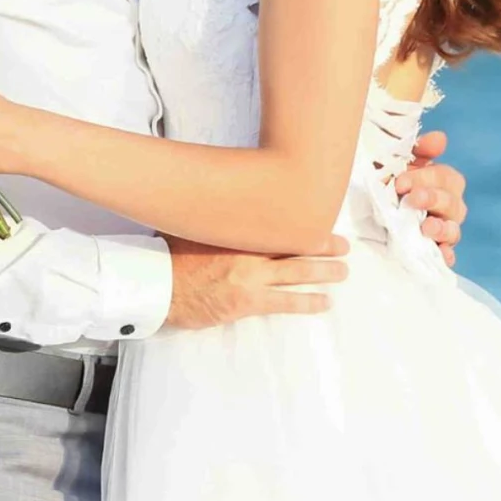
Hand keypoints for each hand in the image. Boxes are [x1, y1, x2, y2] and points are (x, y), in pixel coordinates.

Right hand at [163, 234, 350, 328]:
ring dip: (324, 272)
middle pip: (295, 245)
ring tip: (343, 272)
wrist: (156, 285)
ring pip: (297, 272)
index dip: (301, 223)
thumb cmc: (169, 254)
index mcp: (236, 229)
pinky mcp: (247, 302)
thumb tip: (219, 198)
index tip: (318, 218)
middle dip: (323, 246)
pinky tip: (324, 302)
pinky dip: (308, 302)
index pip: (277, 223)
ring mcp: (250, 277)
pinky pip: (285, 302)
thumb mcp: (193, 225)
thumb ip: (213, 217)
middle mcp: (248, 250)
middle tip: (343, 245)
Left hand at [394, 129, 466, 266]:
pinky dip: (445, 256)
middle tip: (411, 200)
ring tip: (427, 228)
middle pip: (453, 203)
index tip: (401, 182)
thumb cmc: (386, 183)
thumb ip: (417, 150)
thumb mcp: (396, 162)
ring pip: (454, 230)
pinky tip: (441, 256)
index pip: (447, 178)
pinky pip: (446, 256)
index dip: (427, 178)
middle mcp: (446, 208)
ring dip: (442, 228)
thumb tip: (440, 138)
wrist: (365, 215)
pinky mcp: (432, 253)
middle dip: (433, 199)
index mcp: (441, 183)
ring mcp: (441, 232)